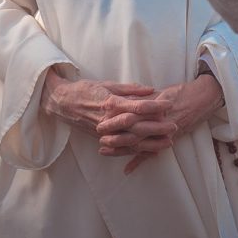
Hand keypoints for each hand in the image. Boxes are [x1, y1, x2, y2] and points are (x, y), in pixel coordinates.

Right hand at [42, 69, 171, 138]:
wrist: (63, 103)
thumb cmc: (85, 90)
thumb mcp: (107, 84)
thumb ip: (130, 89)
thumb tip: (150, 90)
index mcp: (111, 103)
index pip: (138, 105)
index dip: (155, 105)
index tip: (169, 103)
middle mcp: (109, 119)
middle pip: (138, 125)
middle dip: (158, 127)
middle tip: (174, 126)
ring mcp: (106, 131)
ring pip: (132, 140)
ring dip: (152, 142)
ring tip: (168, 142)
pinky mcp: (103, 139)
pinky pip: (123, 148)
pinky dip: (138, 151)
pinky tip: (151, 152)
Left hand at [97, 75, 224, 173]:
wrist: (202, 99)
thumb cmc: (181, 93)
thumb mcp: (160, 92)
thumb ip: (143, 97)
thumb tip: (123, 99)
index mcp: (154, 107)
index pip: (131, 112)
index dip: (115, 116)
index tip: (101, 116)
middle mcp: (157, 122)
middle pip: (132, 130)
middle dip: (114, 133)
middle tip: (98, 136)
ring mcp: (162, 133)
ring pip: (139, 144)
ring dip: (121, 149)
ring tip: (104, 151)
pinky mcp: (167, 140)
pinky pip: (152, 153)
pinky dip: (139, 161)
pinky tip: (127, 169)